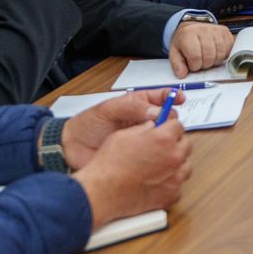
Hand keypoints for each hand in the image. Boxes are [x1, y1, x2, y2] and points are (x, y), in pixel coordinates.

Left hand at [61, 87, 177, 169]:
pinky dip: (160, 154)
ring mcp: (143, 139)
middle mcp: (145, 121)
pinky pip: (155, 154)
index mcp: (139, 104)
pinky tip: (159, 154)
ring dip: (167, 139)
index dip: (173, 97)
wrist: (72, 148)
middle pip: (169, 118)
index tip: (179, 99)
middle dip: (172, 120)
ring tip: (163, 140)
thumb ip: (132, 107)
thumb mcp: (109, 110)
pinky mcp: (140, 156)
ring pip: (164, 137)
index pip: (163, 97)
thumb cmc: (88, 124)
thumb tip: (157, 111)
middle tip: (168, 124)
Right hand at [73, 116, 192, 227]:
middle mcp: (174, 156)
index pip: (178, 125)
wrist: (102, 192)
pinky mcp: (172, 195)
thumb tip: (152, 126)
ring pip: (185, 165)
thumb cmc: (109, 166)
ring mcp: (175, 177)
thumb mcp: (123, 135)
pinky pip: (179, 185)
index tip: (166, 131)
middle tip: (160, 149)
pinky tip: (157, 181)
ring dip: (176, 164)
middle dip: (174, 144)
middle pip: (185, 144)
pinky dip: (171, 182)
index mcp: (164, 138)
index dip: (169, 128)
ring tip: (158, 166)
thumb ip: (144, 128)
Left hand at [168, 20, 231, 77]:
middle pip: (209, 56)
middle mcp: (203, 30)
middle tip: (200, 62)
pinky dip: (223, 55)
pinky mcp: (225, 32)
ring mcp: (216, 30)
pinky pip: (228, 49)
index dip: (195, 66)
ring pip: (220, 54)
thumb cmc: (184, 42)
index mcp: (188, 34)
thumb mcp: (175, 52)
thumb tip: (182, 74)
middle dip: (205, 65)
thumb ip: (177, 64)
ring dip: (214, 61)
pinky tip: (215, 54)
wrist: (192, 28)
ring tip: (207, 58)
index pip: (195, 56)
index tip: (192, 65)